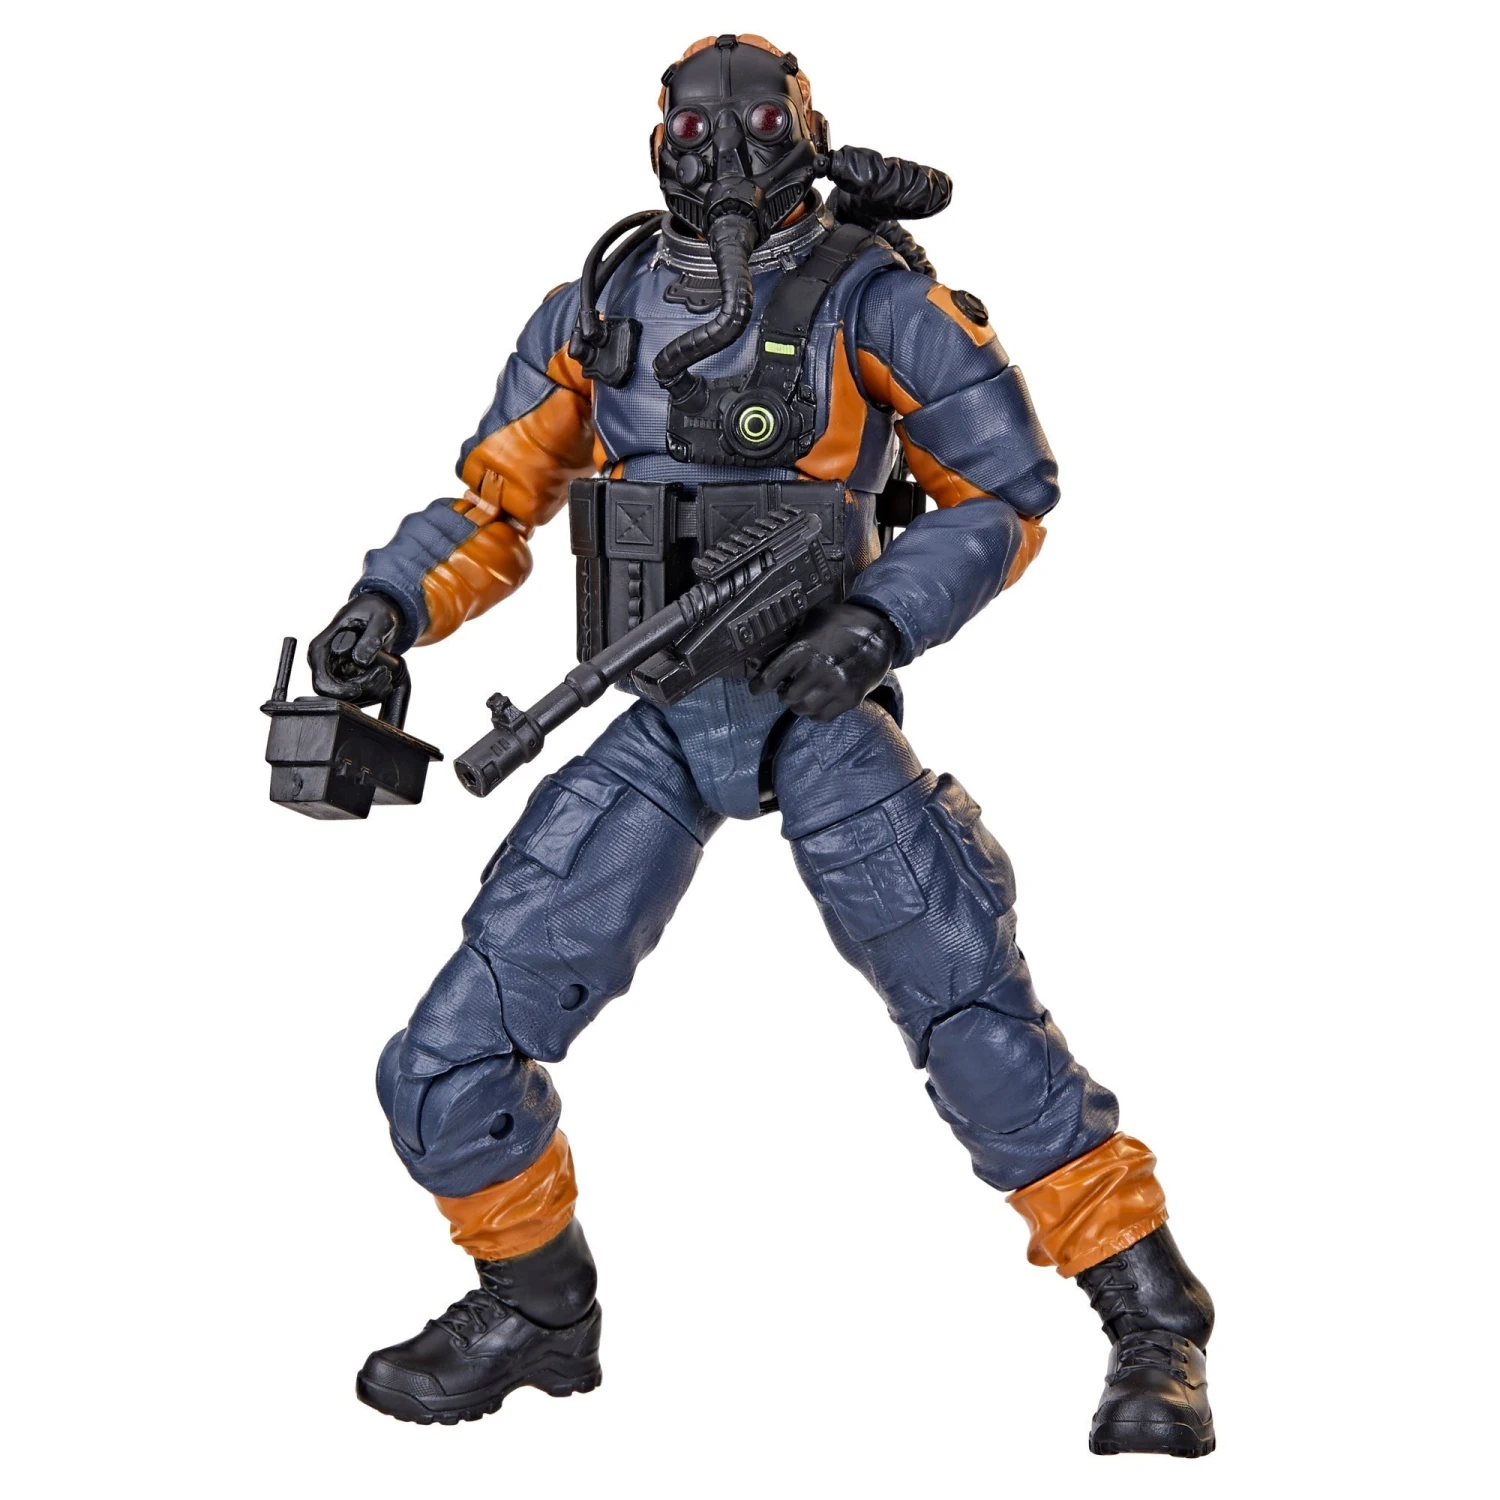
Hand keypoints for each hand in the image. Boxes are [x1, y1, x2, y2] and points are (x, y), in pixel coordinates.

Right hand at [308, 592, 403, 701]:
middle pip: (336, 694)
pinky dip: (376, 691)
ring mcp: (337, 672)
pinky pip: (361, 696)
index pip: (320, 681)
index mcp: (321, 647)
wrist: (382, 612)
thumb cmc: (376, 610)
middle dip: (363, 690)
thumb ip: (371, 638)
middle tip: (384, 674)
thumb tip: (361, 661)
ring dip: (373, 690)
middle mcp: (325, 663)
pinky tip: (386, 676)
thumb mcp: (380, 619)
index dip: (338, 691)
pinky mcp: (349, 678)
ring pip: (351, 698)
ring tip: (387, 671)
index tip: (359, 689)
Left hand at [749, 601, 899, 721]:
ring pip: (802, 710)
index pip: (769, 677)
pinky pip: (822, 716)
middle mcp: (817, 670)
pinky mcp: (849, 698)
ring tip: (805, 694)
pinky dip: (816, 712)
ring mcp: (834, 686)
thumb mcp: (813, 619)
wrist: (881, 630)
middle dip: (785, 692)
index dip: (758, 685)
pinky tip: (819, 700)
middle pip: (786, 697)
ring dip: (800, 704)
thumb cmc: (843, 622)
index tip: (757, 688)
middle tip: (789, 686)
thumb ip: (792, 636)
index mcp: (803, 649)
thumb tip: (767, 648)